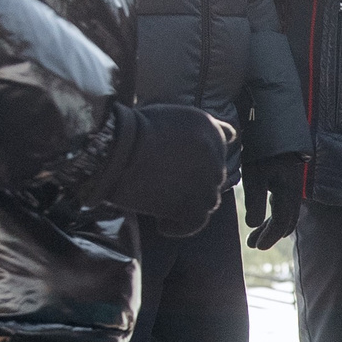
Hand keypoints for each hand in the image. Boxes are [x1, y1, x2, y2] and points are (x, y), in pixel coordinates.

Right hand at [79, 103, 232, 231]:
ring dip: (187, 202)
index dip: (202, 156)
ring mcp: (207, 183)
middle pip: (212, 175)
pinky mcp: (193, 207)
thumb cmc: (131, 130)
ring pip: (207, 199)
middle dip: (193, 180)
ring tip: (158, 201)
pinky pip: (196, 222)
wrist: (116, 148)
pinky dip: (181, 226)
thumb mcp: (170, 115)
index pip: (220, 144)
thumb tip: (226, 137)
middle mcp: (216, 155)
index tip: (182, 162)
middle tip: (163, 183)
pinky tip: (162, 223)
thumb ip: (195, 128)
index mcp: (210, 129)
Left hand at [243, 152, 304, 249]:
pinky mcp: (286, 172)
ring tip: (254, 232)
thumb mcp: (255, 173)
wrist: (273, 118)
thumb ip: (254, 200)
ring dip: (271, 221)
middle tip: (254, 243)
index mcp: (289, 190)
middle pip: (287, 218)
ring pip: (285, 208)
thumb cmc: (263, 145)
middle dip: (271, 232)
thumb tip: (253, 224)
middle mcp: (294, 187)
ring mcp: (291, 180)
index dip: (270, 236)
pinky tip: (263, 207)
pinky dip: (272, 208)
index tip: (257, 246)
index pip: (283, 221)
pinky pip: (282, 197)